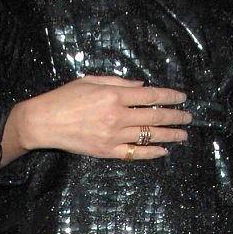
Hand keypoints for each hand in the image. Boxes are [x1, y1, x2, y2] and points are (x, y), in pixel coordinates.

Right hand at [2, 77, 190, 163]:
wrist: (43, 122)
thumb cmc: (65, 97)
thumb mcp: (91, 80)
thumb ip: (119, 82)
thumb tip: (142, 86)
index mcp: (114, 95)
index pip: (151, 96)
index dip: (170, 97)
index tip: (183, 97)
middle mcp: (117, 116)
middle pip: (155, 117)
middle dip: (176, 116)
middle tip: (189, 117)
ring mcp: (113, 136)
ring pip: (149, 136)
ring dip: (170, 135)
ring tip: (183, 134)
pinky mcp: (107, 151)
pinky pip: (135, 153)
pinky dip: (152, 153)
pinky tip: (164, 151)